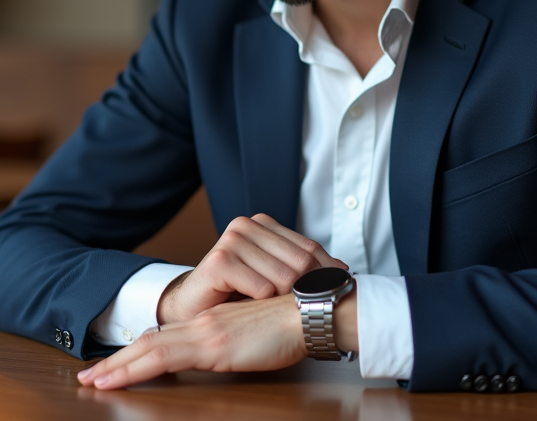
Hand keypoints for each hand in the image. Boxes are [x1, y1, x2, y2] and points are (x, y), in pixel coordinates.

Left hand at [77, 294, 304, 389]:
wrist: (312, 311)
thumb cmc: (297, 325)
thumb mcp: (261, 337)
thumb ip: (240, 345)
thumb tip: (231, 357)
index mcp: (214, 323)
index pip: (168, 339)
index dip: (141, 352)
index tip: (118, 365)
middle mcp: (204, 324)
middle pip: (151, 343)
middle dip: (119, 361)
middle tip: (90, 376)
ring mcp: (205, 332)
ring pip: (149, 350)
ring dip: (118, 366)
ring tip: (93, 381)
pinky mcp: (212, 345)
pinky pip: (163, 358)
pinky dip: (134, 369)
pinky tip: (118, 379)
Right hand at [157, 213, 346, 324]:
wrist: (193, 307)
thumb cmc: (235, 293)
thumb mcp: (273, 276)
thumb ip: (302, 267)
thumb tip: (343, 269)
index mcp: (262, 224)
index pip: (310, 248)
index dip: (327, 273)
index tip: (338, 291)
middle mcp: (246, 226)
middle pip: (301, 262)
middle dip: (309, 289)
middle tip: (307, 309)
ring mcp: (231, 241)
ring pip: (285, 278)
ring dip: (284, 301)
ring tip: (275, 311)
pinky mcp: (220, 262)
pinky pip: (262, 288)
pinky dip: (264, 304)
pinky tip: (254, 309)